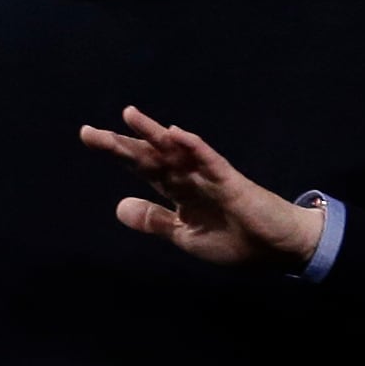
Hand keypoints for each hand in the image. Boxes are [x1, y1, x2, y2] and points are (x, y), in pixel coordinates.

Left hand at [81, 105, 327, 270]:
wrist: (275, 249)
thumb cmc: (234, 241)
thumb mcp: (185, 237)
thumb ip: (155, 221)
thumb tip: (118, 206)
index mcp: (176, 191)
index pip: (141, 166)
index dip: (117, 152)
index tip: (89, 135)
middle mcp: (188, 178)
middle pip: (150, 156)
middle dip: (121, 144)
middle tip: (89, 133)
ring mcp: (209, 177)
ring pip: (176, 152)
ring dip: (154, 134)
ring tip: (129, 116)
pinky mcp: (230, 181)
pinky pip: (210, 161)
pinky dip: (194, 148)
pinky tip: (177, 134)